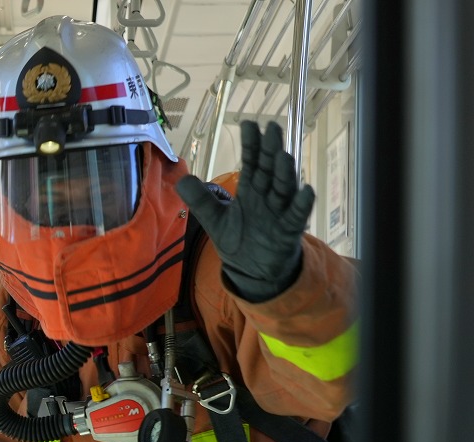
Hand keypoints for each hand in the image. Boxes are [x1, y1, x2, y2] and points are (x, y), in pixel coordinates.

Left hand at [175, 120, 314, 301]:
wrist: (254, 270)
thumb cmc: (239, 240)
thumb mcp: (215, 220)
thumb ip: (200, 200)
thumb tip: (181, 180)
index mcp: (250, 191)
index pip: (251, 163)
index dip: (251, 145)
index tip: (249, 124)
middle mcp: (267, 197)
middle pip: (269, 170)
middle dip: (270, 150)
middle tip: (273, 127)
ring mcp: (280, 212)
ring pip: (283, 189)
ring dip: (284, 173)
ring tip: (284, 155)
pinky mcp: (289, 231)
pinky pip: (297, 216)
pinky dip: (302, 204)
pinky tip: (306, 190)